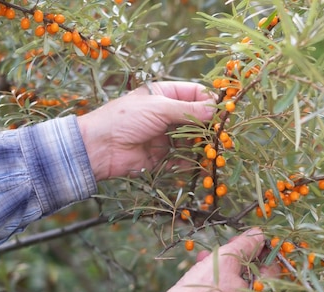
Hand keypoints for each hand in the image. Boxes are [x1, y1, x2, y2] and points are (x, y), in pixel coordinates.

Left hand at [77, 81, 214, 180]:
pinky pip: (183, 159)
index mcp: (165, 95)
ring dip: (202, 145)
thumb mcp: (159, 108)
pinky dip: (191, 162)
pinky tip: (198, 165)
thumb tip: (216, 110)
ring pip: (192, 140)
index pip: (195, 94)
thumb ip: (188, 110)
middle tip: (221, 134)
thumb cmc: (125, 118)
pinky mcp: (162, 156)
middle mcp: (167, 114)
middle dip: (209, 126)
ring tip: (211, 151)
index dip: (210, 102)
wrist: (99, 148)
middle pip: (197, 118)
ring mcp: (165, 136)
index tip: (224, 112)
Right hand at [143, 228, 276, 291]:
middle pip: (252, 281)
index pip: (272, 268)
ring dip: (224, 274)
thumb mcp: (225, 259)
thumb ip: (247, 244)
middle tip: (224, 247)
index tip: (248, 240)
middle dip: (237, 260)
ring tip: (204, 260)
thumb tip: (259, 234)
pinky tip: (201, 280)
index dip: (260, 249)